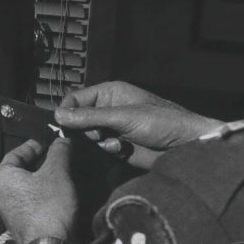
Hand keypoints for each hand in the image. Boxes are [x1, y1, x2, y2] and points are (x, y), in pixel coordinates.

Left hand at [0, 138, 77, 243]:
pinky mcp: (20, 226)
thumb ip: (58, 152)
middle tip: (55, 159)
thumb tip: (61, 141)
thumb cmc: (49, 206)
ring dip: (40, 182)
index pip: (14, 154)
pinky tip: (56, 197)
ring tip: (58, 177)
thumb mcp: (57, 172)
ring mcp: (9, 213)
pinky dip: (41, 197)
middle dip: (37, 164)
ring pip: (24, 189)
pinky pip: (29, 205)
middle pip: (19, 172)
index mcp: (2, 179)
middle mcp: (1, 196)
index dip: (31, 146)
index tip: (45, 145)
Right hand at [55, 81, 219, 169]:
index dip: (68, 111)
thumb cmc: (161, 122)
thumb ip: (89, 116)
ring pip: (88, 136)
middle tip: (97, 134)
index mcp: (110, 93)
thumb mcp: (123, 116)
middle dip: (84, 129)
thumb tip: (58, 115)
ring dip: (97, 141)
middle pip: (79, 119)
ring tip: (113, 142)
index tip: (63, 124)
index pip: (76, 99)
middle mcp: (110, 109)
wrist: (185, 146)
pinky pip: (100, 148)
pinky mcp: (118, 146)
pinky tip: (121, 150)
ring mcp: (114, 128)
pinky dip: (107, 150)